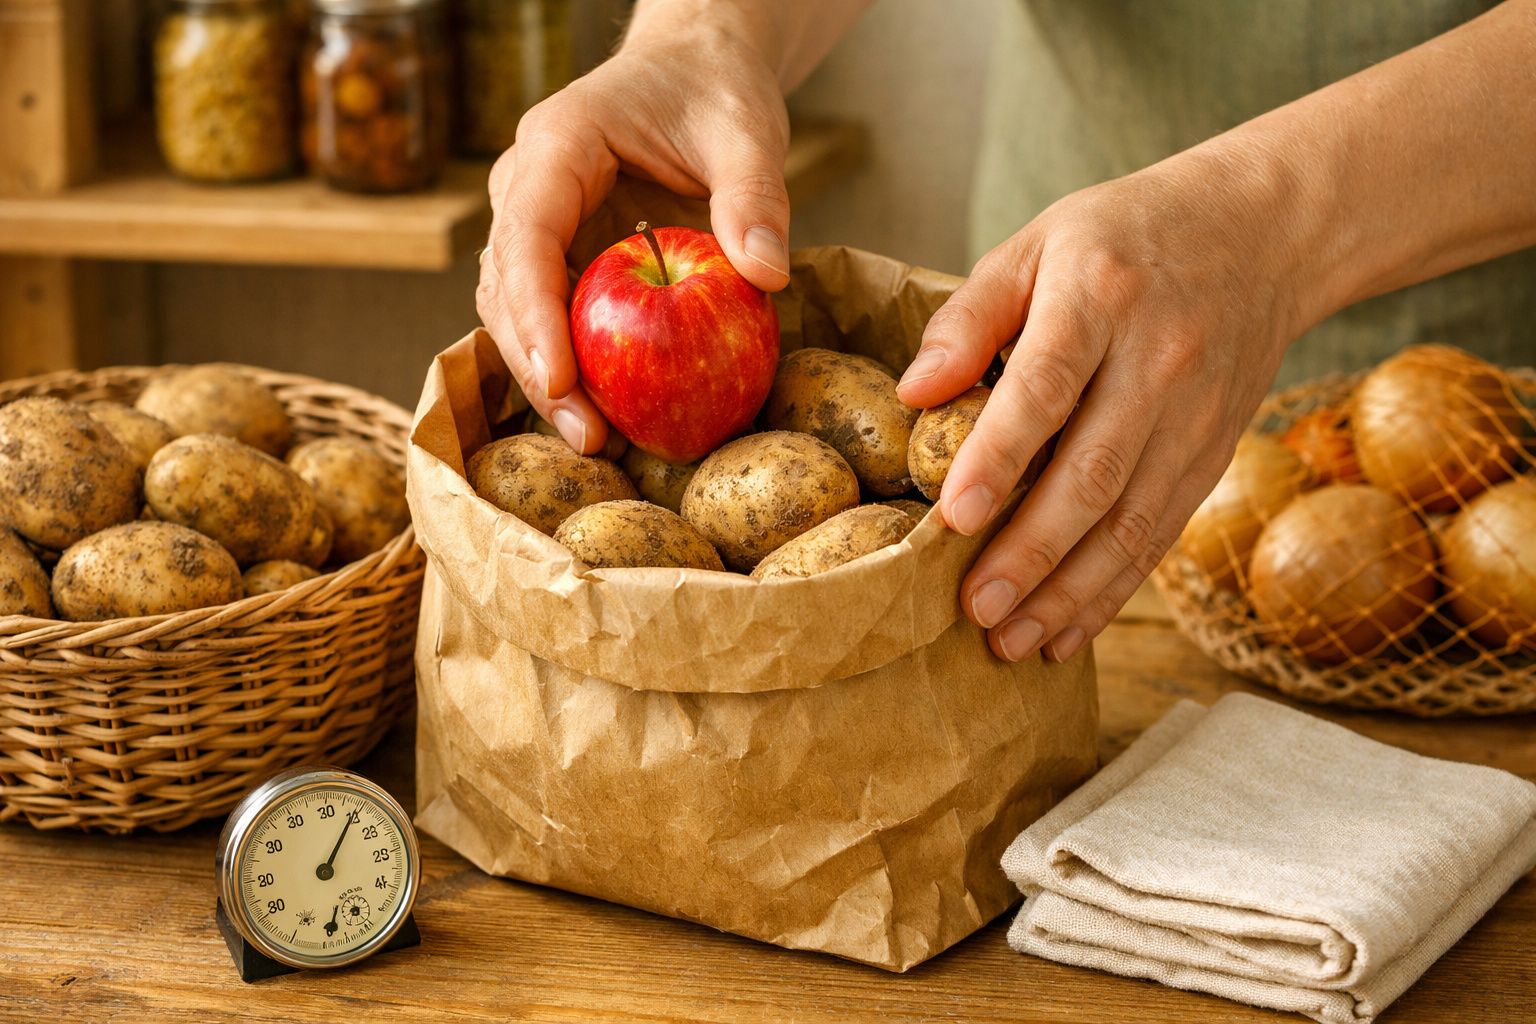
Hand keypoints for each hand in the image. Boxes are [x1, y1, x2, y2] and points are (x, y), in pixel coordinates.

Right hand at [477, 39, 792, 455]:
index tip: (562, 380)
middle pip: (507, 289)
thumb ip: (755, 198)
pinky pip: (551, 318)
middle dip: (539, 369)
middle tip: (590, 437)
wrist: (696, 69)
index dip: (535, 315)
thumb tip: (767, 277)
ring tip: (599, 442)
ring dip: (549, 381)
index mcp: (557, 146)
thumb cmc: (714, 90)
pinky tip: (610, 418)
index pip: (526, 237)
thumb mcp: (746, 132)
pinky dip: (574, 368)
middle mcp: (526, 187)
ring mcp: (537, 225)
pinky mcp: (560, 257)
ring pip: (515, 312)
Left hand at [898, 143, 1308, 662]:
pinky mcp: (1214, 452)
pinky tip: (1066, 632)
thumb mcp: (1039, 242)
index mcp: (1101, 296)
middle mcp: (1159, 361)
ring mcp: (1196, 414)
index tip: (954, 517)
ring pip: (1133, 520)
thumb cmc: (1123, 238)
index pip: (1048, 385)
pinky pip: (1161, 533)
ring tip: (1011, 642)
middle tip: (975, 610)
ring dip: (1071, 592)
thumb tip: (914, 393)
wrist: (1264, 228)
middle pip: (1095, 471)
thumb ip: (972, 314)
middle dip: (1033, 552)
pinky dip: (1113, 590)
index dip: (1001, 455)